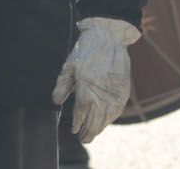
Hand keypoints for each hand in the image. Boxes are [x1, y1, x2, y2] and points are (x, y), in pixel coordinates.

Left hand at [52, 17, 140, 141]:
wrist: (108, 39)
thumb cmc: (85, 51)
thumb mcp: (68, 67)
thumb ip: (62, 86)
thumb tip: (56, 102)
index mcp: (86, 89)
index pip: (81, 114)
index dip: (77, 124)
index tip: (73, 130)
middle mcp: (102, 95)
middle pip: (95, 121)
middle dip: (88, 132)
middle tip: (83, 139)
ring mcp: (115, 94)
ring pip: (107, 118)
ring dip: (100, 128)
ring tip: (92, 133)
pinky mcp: (124, 91)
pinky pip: (117, 111)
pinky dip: (110, 119)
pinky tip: (105, 121)